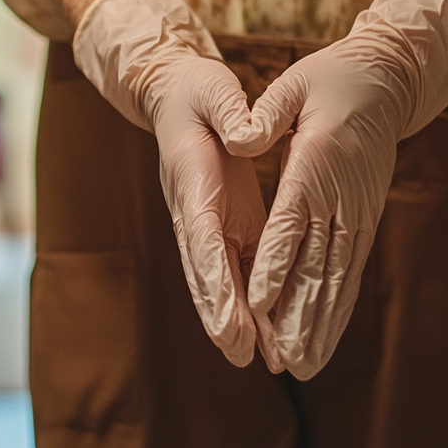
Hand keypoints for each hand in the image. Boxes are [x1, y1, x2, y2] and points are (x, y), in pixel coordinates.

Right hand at [74, 0, 266, 365]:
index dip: (214, 281)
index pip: (201, 238)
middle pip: (204, 274)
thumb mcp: (214, 89)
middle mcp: (193, 213)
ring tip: (260, 358)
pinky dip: (251, 302)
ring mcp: (207, 224)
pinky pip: (237, 269)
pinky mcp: (225, 226)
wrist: (177, 94)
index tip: (227, 316)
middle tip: (240, 354)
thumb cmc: (197, 91)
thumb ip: (230, 111)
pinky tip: (269, 333)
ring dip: (235, 320)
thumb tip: (247, 136)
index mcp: (191, 182)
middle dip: (221, 315)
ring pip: (218, 281)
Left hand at [227, 0, 447, 378]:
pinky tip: (325, 337)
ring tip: (304, 366)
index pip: (293, 221)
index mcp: (320, 162)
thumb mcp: (296, 84)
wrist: (391, 77)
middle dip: (301, 316)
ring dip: (321, 323)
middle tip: (285, 361)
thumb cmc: (333, 78)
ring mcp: (359, 211)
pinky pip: (352, 269)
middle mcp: (342, 195)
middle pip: (319, 264)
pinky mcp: (366, 218)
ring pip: (338, 276)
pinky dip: (339, 306)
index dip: (277, 264)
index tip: (260, 303)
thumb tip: (240, 138)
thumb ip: (267, 114)